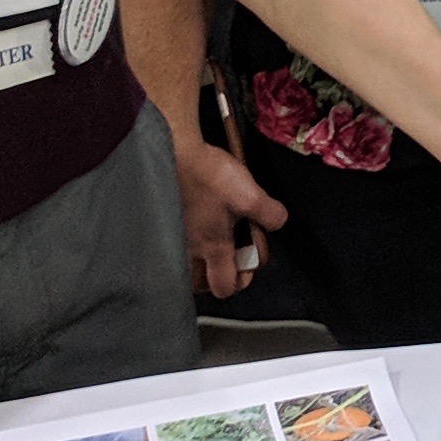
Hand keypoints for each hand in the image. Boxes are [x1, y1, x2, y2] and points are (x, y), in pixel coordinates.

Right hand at [172, 134, 284, 299]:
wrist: (174, 153)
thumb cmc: (209, 175)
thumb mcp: (249, 194)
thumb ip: (269, 214)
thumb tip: (278, 223)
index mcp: (213, 247)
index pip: (225, 287)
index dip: (242, 279)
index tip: (250, 256)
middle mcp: (189, 250)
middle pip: (200, 285)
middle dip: (216, 278)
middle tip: (228, 257)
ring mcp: (172, 239)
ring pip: (183, 269)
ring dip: (198, 266)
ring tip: (209, 247)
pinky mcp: (162, 224)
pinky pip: (170, 248)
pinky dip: (181, 248)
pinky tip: (190, 229)